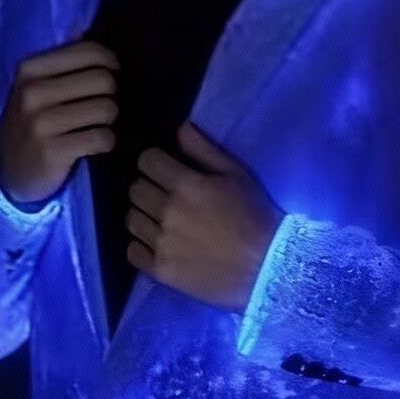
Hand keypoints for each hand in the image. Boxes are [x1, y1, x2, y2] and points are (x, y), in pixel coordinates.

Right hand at [0, 35, 117, 208]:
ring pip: (106, 109)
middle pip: (103, 80)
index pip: (88, 51)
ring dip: (109, 120)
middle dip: (111, 94)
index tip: (112, 73)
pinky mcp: (53, 152)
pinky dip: (106, 142)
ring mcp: (41, 123)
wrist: (5, 169)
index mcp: (30, 69)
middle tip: (102, 104)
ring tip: (97, 124)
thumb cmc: (30, 122)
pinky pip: (102, 138)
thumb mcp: (34, 85)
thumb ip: (61, 60)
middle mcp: (33, 92)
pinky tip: (96, 143)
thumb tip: (86, 28)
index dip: (110, 61)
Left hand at [125, 120, 281, 312]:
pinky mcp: (161, 270)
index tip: (164, 169)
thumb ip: (204, 149)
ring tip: (161, 221)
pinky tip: (157, 244)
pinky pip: (132, 251)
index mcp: (186, 184)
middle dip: (148, 187)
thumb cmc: (254, 215)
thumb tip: (179, 128)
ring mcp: (162, 243)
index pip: (146, 161)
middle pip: (135, 189)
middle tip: (164, 196)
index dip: (154, 162)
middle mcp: (168, 212)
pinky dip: (141, 246)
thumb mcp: (236, 174)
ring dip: (143, 216)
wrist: (267, 266)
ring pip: (131, 219)